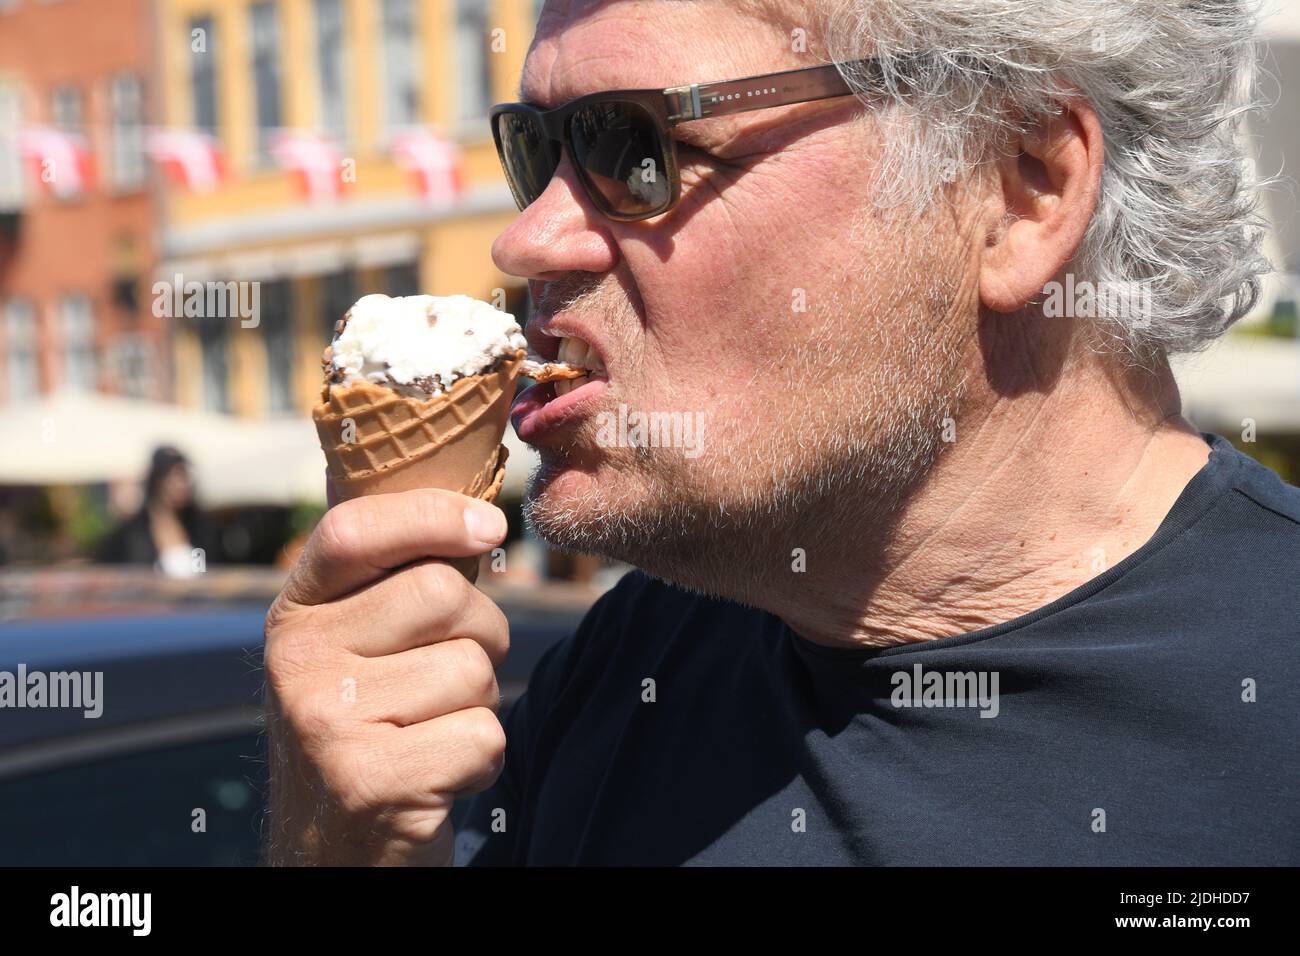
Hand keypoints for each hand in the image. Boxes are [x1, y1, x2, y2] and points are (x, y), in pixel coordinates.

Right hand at [264, 488, 509, 864]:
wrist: (335, 852)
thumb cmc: (372, 729)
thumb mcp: (356, 650)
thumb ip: (394, 582)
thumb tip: (480, 516)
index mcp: (294, 616)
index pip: (354, 530)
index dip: (431, 514)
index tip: (489, 525)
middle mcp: (297, 663)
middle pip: (442, 595)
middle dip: (481, 634)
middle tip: (452, 674)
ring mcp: (327, 724)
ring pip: (473, 670)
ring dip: (479, 705)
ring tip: (431, 732)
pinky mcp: (370, 782)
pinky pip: (484, 735)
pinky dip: (481, 760)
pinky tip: (437, 775)